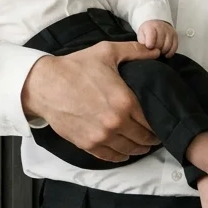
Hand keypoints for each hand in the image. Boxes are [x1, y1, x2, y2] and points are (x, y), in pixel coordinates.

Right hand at [21, 41, 161, 161]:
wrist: (45, 84)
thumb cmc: (75, 67)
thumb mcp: (107, 52)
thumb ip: (135, 51)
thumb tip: (156, 51)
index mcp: (125, 101)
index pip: (152, 121)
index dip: (159, 123)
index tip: (161, 122)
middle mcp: (116, 122)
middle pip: (143, 138)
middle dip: (151, 138)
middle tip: (155, 136)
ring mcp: (101, 136)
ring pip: (129, 150)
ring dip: (138, 149)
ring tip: (142, 145)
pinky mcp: (87, 144)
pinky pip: (110, 156)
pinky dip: (120, 156)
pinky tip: (124, 153)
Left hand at [137, 20, 177, 55]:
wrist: (155, 24)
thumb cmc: (147, 32)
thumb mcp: (141, 35)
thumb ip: (143, 43)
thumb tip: (146, 51)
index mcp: (151, 26)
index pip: (152, 37)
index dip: (150, 45)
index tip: (149, 48)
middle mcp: (161, 27)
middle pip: (160, 43)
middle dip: (156, 49)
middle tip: (153, 50)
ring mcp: (169, 31)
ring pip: (167, 46)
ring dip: (163, 52)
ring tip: (159, 51)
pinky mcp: (175, 36)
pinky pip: (174, 47)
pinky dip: (170, 52)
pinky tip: (166, 54)